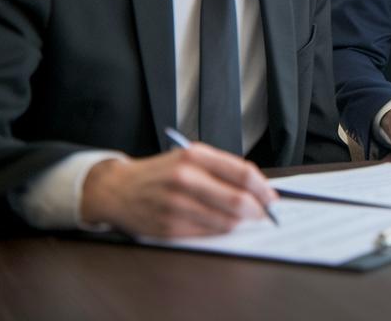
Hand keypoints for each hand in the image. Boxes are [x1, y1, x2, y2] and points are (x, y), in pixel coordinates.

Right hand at [80, 144, 277, 237]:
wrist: (118, 189)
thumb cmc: (160, 173)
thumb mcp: (190, 158)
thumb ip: (222, 169)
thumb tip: (258, 188)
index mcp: (194, 156)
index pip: (243, 173)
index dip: (263, 189)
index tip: (272, 197)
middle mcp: (185, 178)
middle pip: (238, 200)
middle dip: (258, 210)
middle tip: (264, 213)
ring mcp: (176, 204)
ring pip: (226, 220)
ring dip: (240, 222)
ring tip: (241, 218)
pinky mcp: (169, 227)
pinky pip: (208, 233)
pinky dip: (219, 230)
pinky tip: (219, 223)